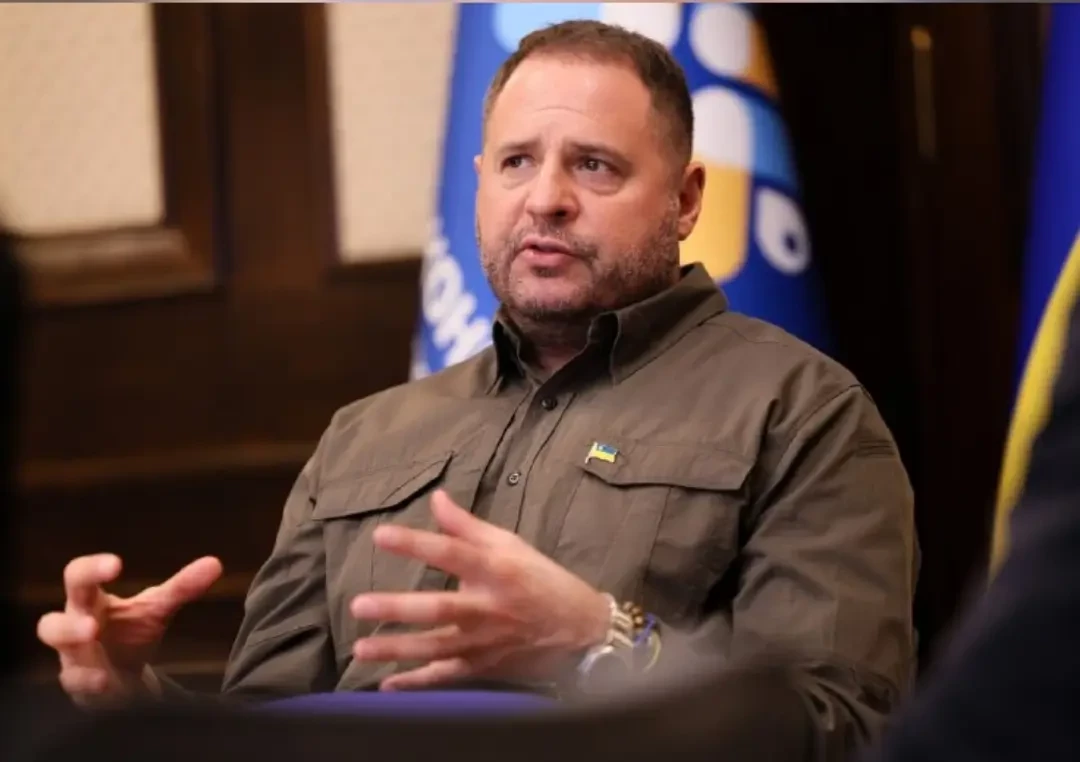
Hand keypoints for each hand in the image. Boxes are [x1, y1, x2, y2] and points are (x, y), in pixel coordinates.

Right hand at [36, 553, 222, 705]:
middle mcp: (75, 626)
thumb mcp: (157, 608)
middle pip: (52, 618)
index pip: (80, 577)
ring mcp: (73, 657)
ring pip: (55, 649)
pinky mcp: (78, 683)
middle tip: (93, 620)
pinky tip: (104, 679)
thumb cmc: (131, 633)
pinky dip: (87, 680)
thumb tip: (215, 564)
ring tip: (92, 636)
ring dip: (71, 640)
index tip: (116, 563)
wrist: (123, 678)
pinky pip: (73, 681)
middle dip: (71, 617)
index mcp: (91, 601)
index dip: (92, 568)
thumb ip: (182, 588)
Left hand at [350, 489, 610, 690]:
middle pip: (439, 609)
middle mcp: (488, 607)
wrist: (579, 629)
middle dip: (398, 608)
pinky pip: (446, 677)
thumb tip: (436, 497)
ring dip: (397, 649)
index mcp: (496, 569)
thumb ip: (468, 526)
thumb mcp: (510, 545)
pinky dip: (417, 684)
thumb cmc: (540, 580)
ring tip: (361, 648)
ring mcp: (485, 642)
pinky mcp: (484, 667)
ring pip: (436, 648)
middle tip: (359, 605)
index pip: (451, 552)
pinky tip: (387, 685)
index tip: (380, 535)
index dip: (416, 544)